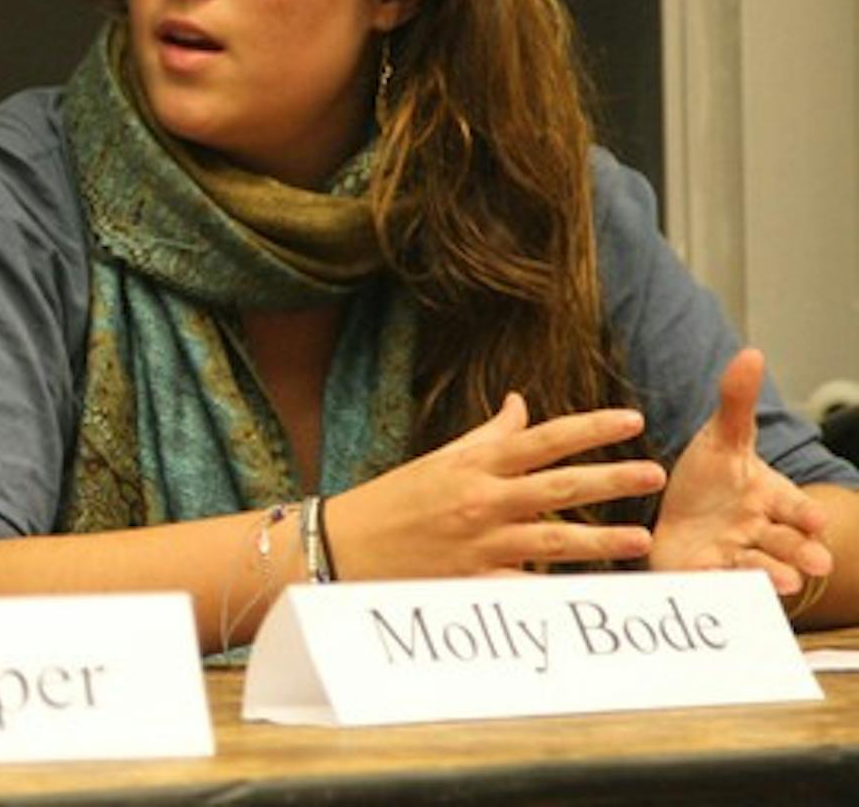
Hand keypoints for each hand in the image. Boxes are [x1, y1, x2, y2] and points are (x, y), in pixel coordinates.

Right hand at [330, 394, 665, 579]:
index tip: (631, 420)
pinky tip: (593, 591)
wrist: (342, 547)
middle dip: (611, 479)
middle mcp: (481, 499)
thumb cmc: (393, 500)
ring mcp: (479, 542)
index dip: (590, 428)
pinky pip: (526, 586)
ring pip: (553, 539)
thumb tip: (522, 404)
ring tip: (640, 537)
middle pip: (559, 485)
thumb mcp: (440, 459)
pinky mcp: (473, 580)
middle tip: (654, 472)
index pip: (542, 439)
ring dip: (601, 539)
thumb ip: (489, 435)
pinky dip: (559, 589)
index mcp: (474, 464)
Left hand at [650, 348, 832, 593]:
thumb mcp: (722, 439)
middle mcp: (759, 532)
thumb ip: (736, 402)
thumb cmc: (712, 480)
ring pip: (758, 568)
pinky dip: (719, 588)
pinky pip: (715, 585)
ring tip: (783, 582)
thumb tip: (751, 352)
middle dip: (801, 552)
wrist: (677, 517)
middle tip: (816, 562)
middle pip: (784, 543)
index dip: (805, 514)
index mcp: (769, 498)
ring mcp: (735, 558)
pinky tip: (717, 588)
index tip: (813, 518)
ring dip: (772, 576)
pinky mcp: (706, 578)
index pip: (795, 507)